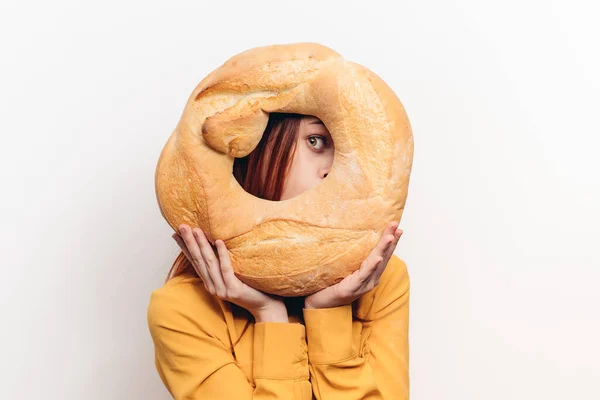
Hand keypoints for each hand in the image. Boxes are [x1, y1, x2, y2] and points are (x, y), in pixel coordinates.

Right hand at [173, 224, 287, 322]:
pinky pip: (226, 268)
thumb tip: (217, 244)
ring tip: (196, 230)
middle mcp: (213, 286)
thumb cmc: (251, 289)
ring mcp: (221, 289)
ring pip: (209, 263)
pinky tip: (218, 241)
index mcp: (210, 283)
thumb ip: (222, 266)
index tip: (175, 234)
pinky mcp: (233, 289)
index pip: (194, 262)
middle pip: (198, 260)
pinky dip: (222, 254)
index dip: (185, 248)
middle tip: (181, 227)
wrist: (265, 307)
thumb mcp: (232, 277)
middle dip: (189, 242)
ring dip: (202, 245)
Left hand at [304, 221, 402, 309]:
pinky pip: (364, 275)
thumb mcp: (344, 268)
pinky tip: (378, 258)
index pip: (382, 254)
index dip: (390, 242)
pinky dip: (372, 266)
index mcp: (369, 274)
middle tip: (397, 225)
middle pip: (383, 257)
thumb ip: (352, 257)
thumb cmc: (330, 285)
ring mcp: (363, 285)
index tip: (396, 226)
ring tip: (391, 236)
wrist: (319, 304)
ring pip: (376, 264)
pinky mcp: (353, 288)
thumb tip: (351, 236)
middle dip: (391, 240)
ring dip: (384, 249)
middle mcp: (370, 280)